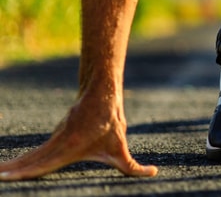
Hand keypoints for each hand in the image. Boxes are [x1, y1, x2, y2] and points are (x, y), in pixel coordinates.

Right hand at [0, 95, 156, 180]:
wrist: (100, 94)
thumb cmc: (110, 122)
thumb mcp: (121, 147)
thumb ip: (133, 165)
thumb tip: (153, 172)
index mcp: (70, 148)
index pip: (44, 164)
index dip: (26, 172)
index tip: (7, 177)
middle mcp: (58, 143)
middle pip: (31, 161)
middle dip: (13, 172)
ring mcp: (54, 139)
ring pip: (31, 156)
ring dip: (14, 166)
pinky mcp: (55, 137)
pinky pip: (36, 152)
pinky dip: (22, 160)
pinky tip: (11, 167)